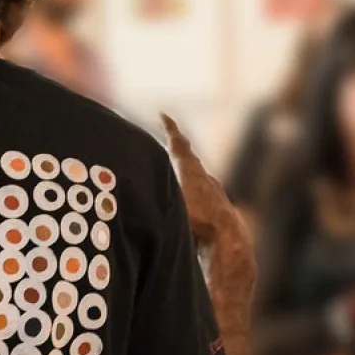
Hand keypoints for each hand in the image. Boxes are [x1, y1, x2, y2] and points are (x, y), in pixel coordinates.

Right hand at [161, 114, 251, 250]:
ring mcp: (214, 191)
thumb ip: (150, 195)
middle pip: (189, 156)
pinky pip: (201, 193)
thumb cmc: (197, 221)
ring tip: (176, 174)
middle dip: (178, 147)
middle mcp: (204, 176)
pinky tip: (189, 203)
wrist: (228, 239)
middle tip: (171, 138)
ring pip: (196, 176)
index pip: (178, 144)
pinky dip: (192, 193)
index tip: (163, 114)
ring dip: (185, 173)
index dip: (170, 128)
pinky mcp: (219, 206)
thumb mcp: (169, 203)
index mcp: (191, 171)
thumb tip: (126, 190)